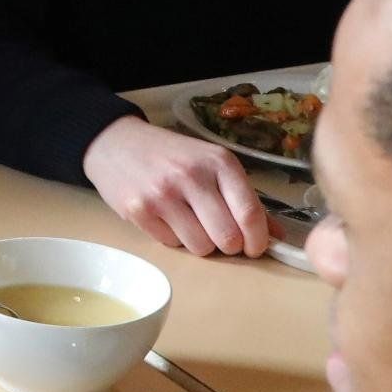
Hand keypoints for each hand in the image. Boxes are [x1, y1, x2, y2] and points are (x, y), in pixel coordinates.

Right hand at [81, 115, 270, 257]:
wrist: (116, 143)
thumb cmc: (171, 155)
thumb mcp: (212, 164)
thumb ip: (244, 198)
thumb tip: (276, 236)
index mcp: (219, 162)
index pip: (250, 213)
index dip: (258, 240)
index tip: (256, 248)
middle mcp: (192, 176)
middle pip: (228, 237)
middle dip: (229, 245)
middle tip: (222, 237)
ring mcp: (162, 195)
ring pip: (201, 247)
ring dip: (201, 244)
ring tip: (192, 224)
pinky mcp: (139, 211)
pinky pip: (172, 244)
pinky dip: (175, 239)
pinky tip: (167, 219)